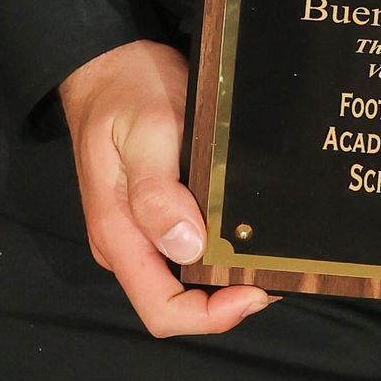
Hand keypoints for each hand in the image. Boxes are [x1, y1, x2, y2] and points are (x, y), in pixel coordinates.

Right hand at [59, 38, 276, 337]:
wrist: (107, 63)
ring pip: (182, 276)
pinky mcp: (153, 209)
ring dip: (223, 278)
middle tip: (273, 273)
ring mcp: (138, 228)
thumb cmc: (126, 91)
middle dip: (225, 300)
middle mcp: (126, 242)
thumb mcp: (146, 131)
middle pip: (175, 301)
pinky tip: (245, 232)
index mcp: (119, 233)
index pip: (162, 309)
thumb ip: (157, 192)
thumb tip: (186, 247)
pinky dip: (216, 250)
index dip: (210, 316)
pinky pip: (185, 246)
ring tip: (267, 255)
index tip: (254, 292)